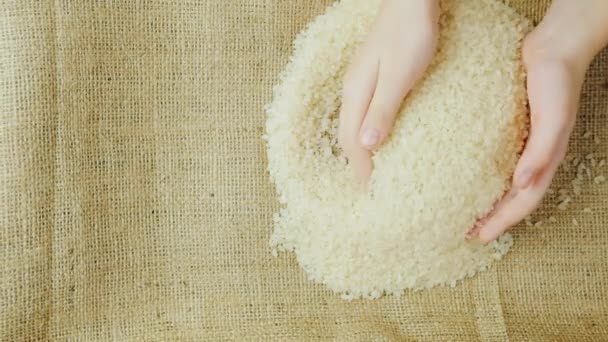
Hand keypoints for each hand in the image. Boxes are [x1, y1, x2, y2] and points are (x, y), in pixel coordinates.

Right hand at [338, 0, 439, 180]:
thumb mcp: (398, 76)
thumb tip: (367, 146)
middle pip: (349, 137)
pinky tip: (383, 138)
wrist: (411, 2)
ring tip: (376, 170)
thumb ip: (382, 110)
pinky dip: (371, 133)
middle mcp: (353, 92)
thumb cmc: (409, 35)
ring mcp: (361, 84)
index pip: (353, 142)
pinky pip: (366, 115)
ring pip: (356, 126)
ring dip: (363, 150)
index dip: (361, 170)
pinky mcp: (373, 78)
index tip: (371, 194)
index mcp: (356, 95)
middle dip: (358, 164)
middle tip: (371, 189)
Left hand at [473, 0, 607, 242]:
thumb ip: (541, 151)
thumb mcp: (554, 117)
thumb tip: (523, 183)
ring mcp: (522, 144)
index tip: (477, 237)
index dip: (502, 222)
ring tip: (462, 212)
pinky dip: (482, 175)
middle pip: (512, 198)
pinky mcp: (509, 129)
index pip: (523, 202)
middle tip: (465, 232)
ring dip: (486, 200)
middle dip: (492, 219)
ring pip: (503, 182)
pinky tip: (464, 176)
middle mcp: (533, 156)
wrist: (554, 47)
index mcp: (545, 159)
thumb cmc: (557, 81)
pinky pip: (495, 160)